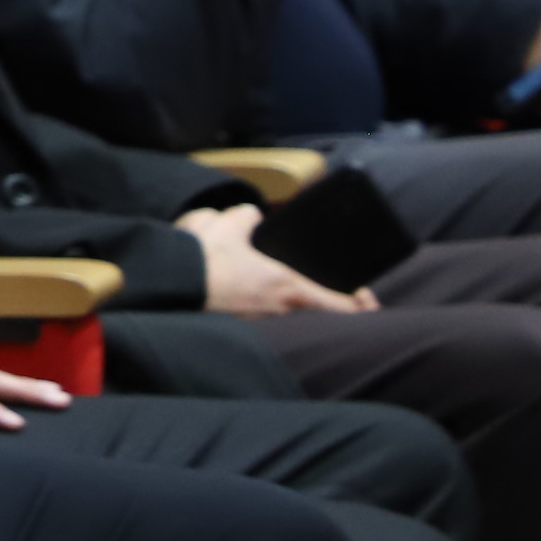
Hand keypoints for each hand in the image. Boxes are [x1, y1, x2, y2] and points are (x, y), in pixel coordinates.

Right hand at [177, 199, 369, 316]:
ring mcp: (259, 319)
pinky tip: (256, 292)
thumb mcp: (231, 223)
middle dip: (327, 302)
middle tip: (336, 293)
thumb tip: (253, 218)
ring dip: (293, 302)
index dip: (359, 305)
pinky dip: (267, 304)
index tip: (368, 301)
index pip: (338, 304)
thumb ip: (248, 217)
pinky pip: (264, 314)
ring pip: (289, 313)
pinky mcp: (240, 322)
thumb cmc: (206, 258)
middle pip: (316, 311)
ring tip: (292, 289)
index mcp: (288, 286)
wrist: (173, 283)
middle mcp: (279, 309)